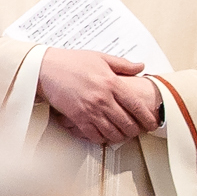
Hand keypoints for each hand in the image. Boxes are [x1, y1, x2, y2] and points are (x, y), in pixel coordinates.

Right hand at [37, 47, 159, 143]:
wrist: (44, 68)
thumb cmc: (71, 61)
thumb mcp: (100, 57)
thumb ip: (123, 64)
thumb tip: (141, 67)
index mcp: (112, 83)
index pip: (137, 106)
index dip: (148, 118)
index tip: (152, 123)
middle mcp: (103, 98)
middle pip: (127, 123)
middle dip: (136, 131)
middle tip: (137, 131)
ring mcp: (90, 109)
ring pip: (113, 132)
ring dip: (120, 137)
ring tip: (122, 134)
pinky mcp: (77, 117)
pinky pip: (94, 135)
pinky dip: (102, 138)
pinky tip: (104, 135)